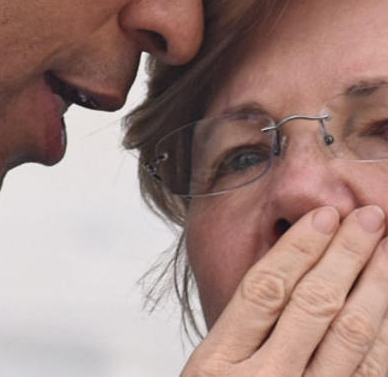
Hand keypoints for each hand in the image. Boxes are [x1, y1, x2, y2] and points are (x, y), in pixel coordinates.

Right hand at [183, 206, 387, 375]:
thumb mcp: (207, 371)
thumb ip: (237, 332)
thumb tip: (284, 270)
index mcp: (218, 363)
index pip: (264, 290)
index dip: (298, 248)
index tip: (323, 216)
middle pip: (313, 304)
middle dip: (345, 254)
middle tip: (368, 219)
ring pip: (350, 334)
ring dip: (375, 285)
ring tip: (386, 249)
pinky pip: (373, 366)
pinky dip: (383, 329)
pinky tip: (386, 302)